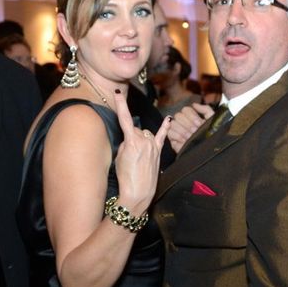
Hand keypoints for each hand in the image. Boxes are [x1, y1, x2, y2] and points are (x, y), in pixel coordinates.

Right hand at [111, 88, 171, 211]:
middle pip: (135, 130)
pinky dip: (165, 128)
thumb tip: (131, 139)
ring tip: (137, 157)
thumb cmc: (126, 177)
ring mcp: (153, 146)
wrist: (138, 193)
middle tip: (128, 155)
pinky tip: (170, 119)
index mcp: (131, 140)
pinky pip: (162, 137)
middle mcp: (144, 140)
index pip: (125, 119)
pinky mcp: (158, 152)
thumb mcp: (120, 157)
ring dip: (140, 140)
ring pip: (145, 134)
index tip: (117, 93)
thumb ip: (125, 143)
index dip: (120, 105)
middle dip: (130, 137)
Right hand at [168, 103, 213, 152]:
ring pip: (173, 123)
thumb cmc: (211, 137)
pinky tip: (185, 140)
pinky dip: (178, 136)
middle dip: (188, 124)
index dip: (192, 116)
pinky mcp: (173, 140)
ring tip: (190, 137)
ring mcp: (177, 131)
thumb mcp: (212, 121)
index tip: (199, 124)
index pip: (186, 110)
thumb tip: (194, 104)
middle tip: (195, 132)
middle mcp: (183, 123)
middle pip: (178, 115)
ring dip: (183, 130)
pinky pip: (169, 133)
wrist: (208, 151)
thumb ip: (206, 109)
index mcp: (192, 118)